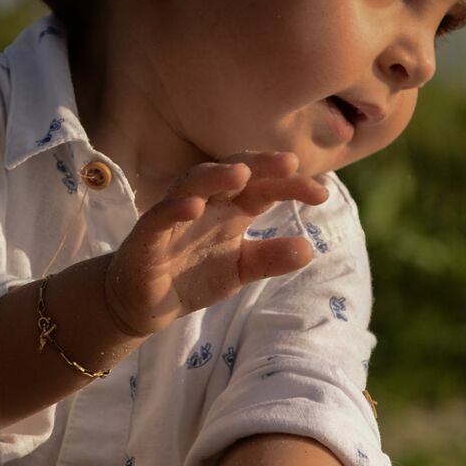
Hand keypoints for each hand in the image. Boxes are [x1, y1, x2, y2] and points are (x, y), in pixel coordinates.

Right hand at [103, 151, 328, 336]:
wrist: (144, 303)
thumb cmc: (192, 275)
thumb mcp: (239, 269)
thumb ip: (270, 259)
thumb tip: (309, 249)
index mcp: (230, 209)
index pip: (263, 188)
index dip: (290, 186)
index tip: (321, 194)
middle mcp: (205, 204)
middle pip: (231, 173)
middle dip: (258, 164)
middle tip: (288, 162)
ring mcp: (174, 216)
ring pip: (192, 184)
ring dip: (215, 176)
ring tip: (240, 173)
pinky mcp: (147, 236)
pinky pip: (159, 217)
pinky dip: (174, 209)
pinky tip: (193, 206)